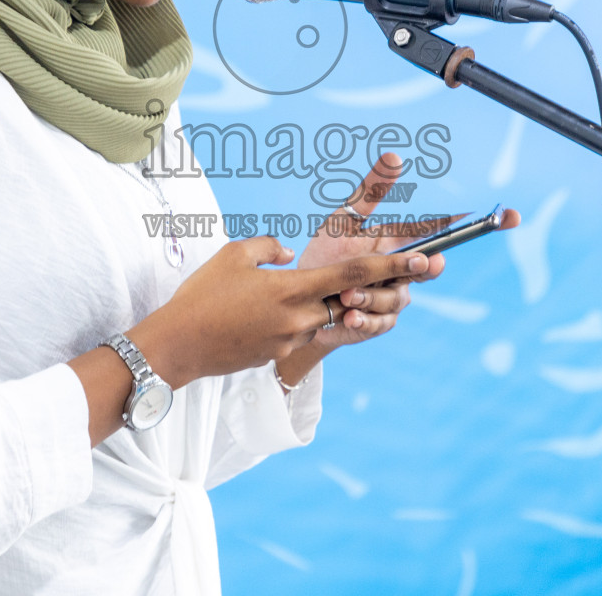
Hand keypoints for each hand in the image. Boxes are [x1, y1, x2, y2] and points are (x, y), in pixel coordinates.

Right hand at [129, 235, 432, 387]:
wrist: (177, 346)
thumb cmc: (202, 295)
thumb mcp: (235, 255)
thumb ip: (271, 248)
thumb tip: (290, 254)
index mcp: (294, 289)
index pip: (356, 274)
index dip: (393, 266)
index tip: (423, 260)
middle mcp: (300, 318)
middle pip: (346, 297)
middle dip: (372, 287)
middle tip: (401, 272)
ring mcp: (290, 340)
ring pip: (320, 313)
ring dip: (318, 301)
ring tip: (277, 291)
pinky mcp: (277, 354)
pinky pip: (296, 329)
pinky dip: (290, 316)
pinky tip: (252, 311)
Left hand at [296, 152, 521, 351]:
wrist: (300, 299)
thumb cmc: (326, 256)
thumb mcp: (344, 219)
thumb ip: (370, 192)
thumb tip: (395, 155)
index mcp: (401, 243)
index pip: (446, 231)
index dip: (480, 224)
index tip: (511, 216)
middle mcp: (403, 271)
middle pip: (430, 268)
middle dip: (427, 268)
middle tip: (421, 263)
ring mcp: (393, 298)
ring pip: (399, 298)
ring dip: (373, 296)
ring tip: (346, 294)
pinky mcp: (376, 324)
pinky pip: (379, 323)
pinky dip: (363, 320)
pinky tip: (346, 316)